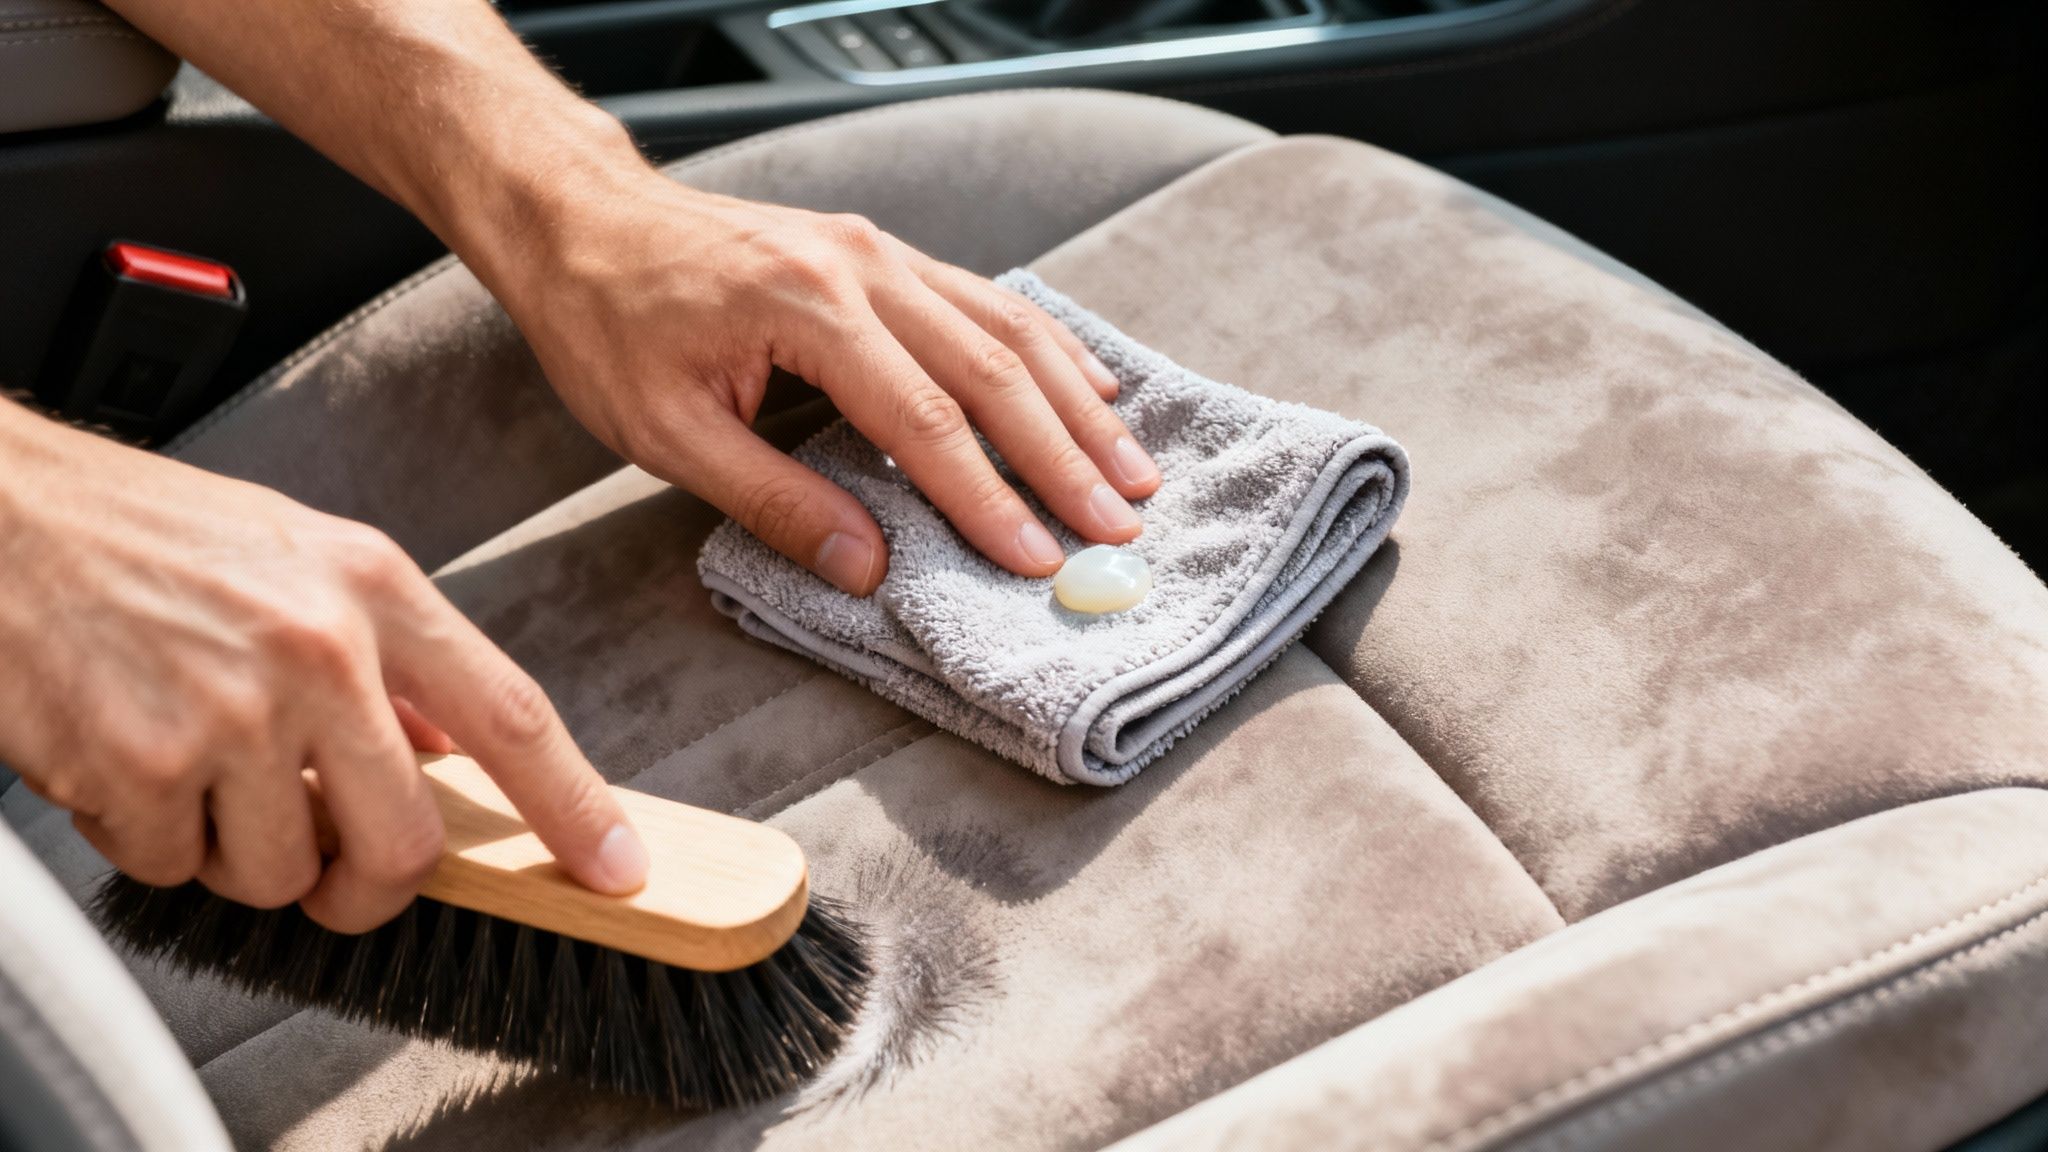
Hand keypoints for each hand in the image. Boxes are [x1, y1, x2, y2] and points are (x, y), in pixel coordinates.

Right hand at [0, 404, 647, 930]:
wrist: (3, 512)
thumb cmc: (146, 531)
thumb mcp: (299, 555)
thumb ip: (388, 650)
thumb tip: (448, 739)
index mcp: (372, 588)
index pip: (511, 714)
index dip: (574, 804)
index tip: (617, 866)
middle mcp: (316, 649)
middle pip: (403, 843)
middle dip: (368, 885)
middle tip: (332, 866)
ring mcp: (227, 711)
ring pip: (279, 873)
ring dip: (240, 854)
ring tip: (199, 770)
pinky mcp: (138, 763)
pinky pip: (174, 866)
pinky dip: (152, 840)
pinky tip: (132, 762)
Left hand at [486, 172, 1162, 595]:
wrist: (584, 219)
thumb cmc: (610, 324)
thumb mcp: (666, 432)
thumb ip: (773, 502)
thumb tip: (868, 571)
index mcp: (808, 309)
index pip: (925, 422)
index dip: (988, 499)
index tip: (1038, 560)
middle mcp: (864, 267)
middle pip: (991, 371)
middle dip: (1063, 458)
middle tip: (1119, 527)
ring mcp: (882, 250)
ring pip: (1008, 328)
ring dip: (1076, 405)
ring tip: (1133, 471)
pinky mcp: (885, 251)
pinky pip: (988, 300)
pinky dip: (1049, 348)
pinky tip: (1091, 391)